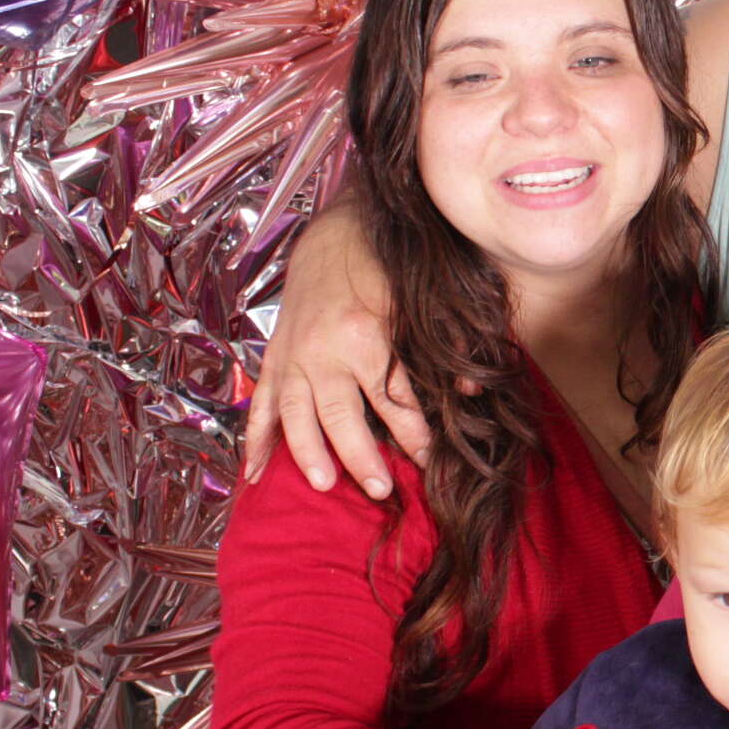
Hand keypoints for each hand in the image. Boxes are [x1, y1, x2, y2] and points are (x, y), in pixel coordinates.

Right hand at [244, 198, 427, 495]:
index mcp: (364, 336)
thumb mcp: (418, 305)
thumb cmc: (382, 273)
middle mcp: (322, 351)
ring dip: (307, 453)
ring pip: (295, 415)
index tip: (430, 461)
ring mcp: (293, 357)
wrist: (333, 237)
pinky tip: (254, 474)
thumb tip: (474, 393)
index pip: (391, 399)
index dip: (412, 434)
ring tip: (324, 485)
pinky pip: (260, 405)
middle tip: (379, 490)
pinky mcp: (274, 358)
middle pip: (340, 415)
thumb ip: (445, 349)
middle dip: (360, 455)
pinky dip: (255, 440)